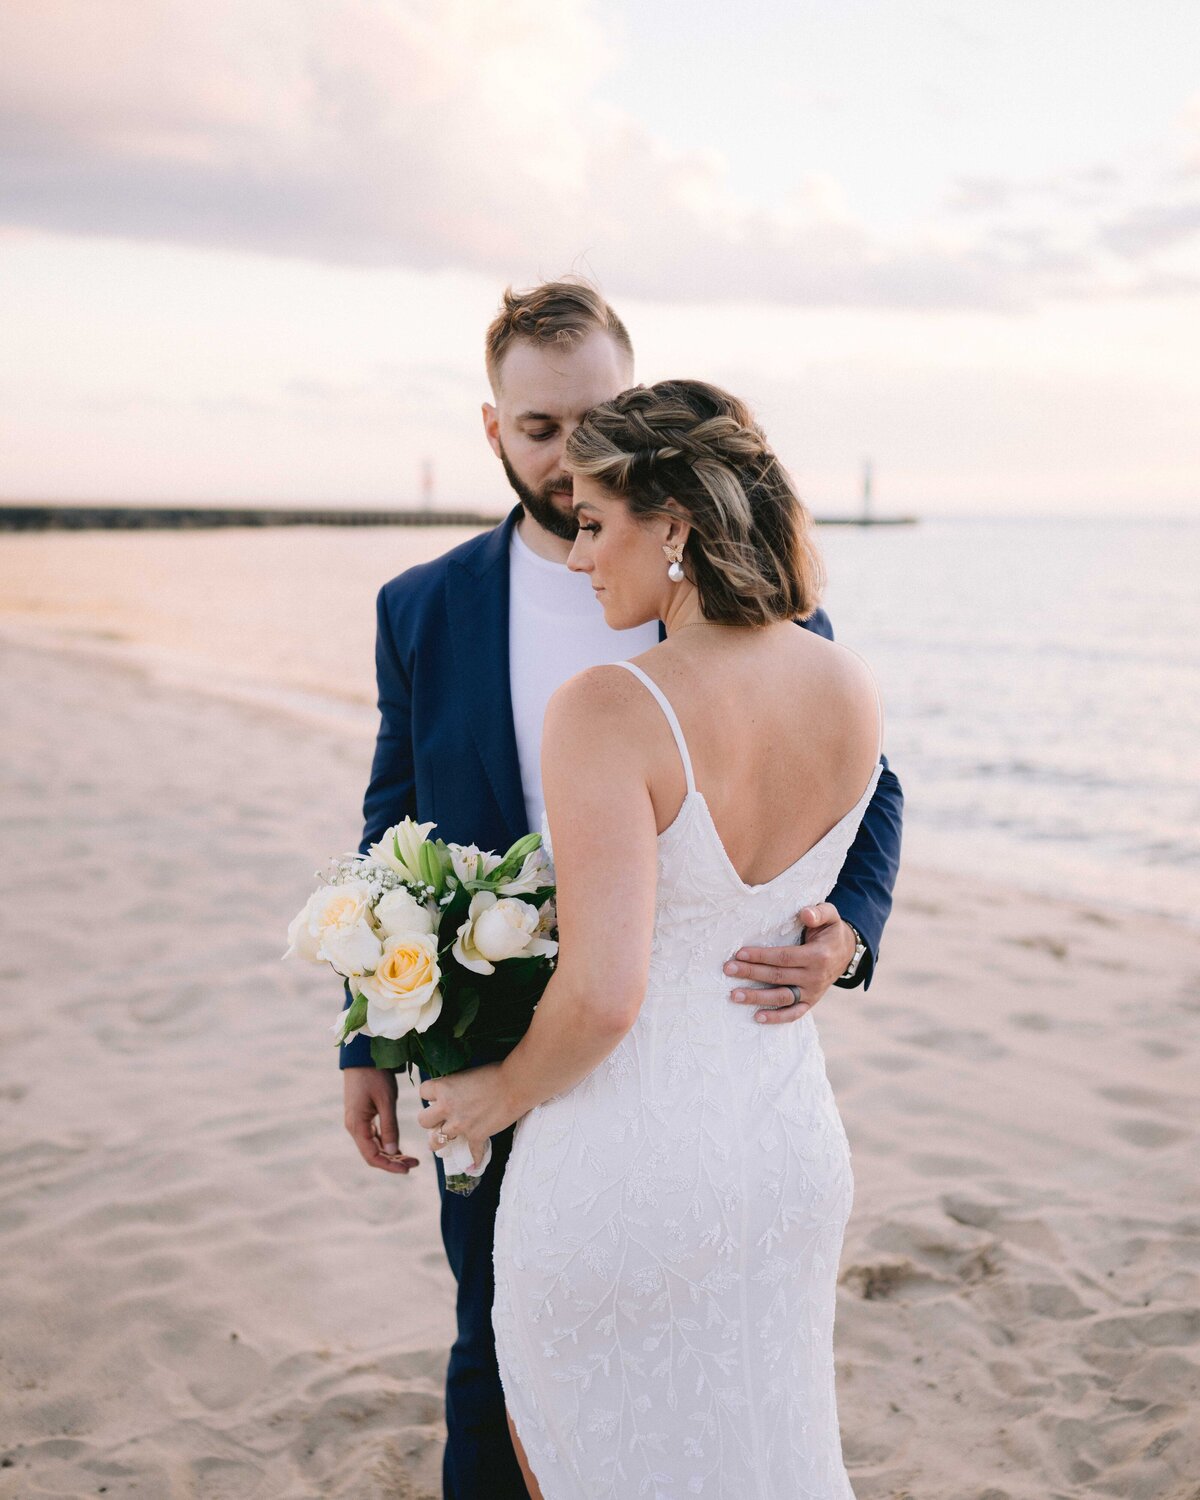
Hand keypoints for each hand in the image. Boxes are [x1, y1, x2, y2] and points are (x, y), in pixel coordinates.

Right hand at [343, 1066, 419, 1173]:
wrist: (363, 1056)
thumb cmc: (375, 1075)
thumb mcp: (386, 1101)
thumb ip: (389, 1127)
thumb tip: (393, 1153)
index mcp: (357, 1125)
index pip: (372, 1156)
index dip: (390, 1166)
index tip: (408, 1169)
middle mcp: (354, 1127)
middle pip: (372, 1154)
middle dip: (393, 1162)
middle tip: (414, 1164)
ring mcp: (357, 1122)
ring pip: (373, 1146)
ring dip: (390, 1154)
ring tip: (411, 1158)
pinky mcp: (362, 1116)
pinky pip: (374, 1136)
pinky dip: (386, 1144)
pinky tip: (399, 1148)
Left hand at [417, 1064, 513, 1170]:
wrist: (516, 1084)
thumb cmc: (495, 1073)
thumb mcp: (468, 1073)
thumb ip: (456, 1084)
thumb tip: (453, 1090)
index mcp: (444, 1088)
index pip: (423, 1091)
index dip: (430, 1094)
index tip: (437, 1096)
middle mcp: (447, 1108)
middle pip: (423, 1121)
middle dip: (430, 1120)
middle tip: (439, 1119)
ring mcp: (460, 1125)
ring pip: (436, 1141)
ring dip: (441, 1140)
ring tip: (446, 1139)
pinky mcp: (475, 1137)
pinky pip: (470, 1154)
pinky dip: (474, 1159)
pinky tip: (474, 1164)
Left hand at [723, 903, 856, 1025]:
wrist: (846, 952)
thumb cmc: (831, 931)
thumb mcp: (830, 916)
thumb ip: (818, 912)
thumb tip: (805, 914)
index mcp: (818, 955)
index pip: (784, 957)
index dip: (761, 956)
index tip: (740, 953)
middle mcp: (815, 977)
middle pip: (778, 976)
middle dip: (751, 973)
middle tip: (728, 969)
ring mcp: (813, 992)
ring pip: (782, 998)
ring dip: (757, 998)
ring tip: (734, 995)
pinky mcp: (811, 1002)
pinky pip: (794, 1013)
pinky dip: (777, 1018)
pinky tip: (757, 1017)